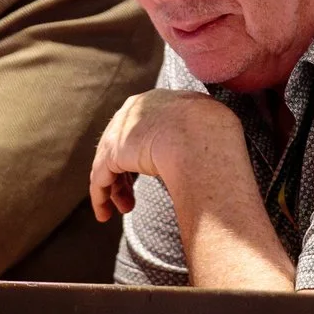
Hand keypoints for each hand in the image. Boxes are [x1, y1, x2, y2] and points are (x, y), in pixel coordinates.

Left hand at [90, 89, 241, 222]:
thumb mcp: (206, 125)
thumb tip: (206, 145)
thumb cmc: (212, 133)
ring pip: (110, 163)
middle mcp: (135, 110)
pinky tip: (104, 213)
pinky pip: (101, 177)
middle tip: (131, 196)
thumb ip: (196, 132)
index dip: (143, 152)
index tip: (152, 170)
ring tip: (125, 209)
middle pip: (123, 145)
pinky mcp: (112, 151)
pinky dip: (100, 197)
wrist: (202, 135)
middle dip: (125, 173)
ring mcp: (121, 130)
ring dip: (116, 189)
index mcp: (157, 99)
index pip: (143, 128)